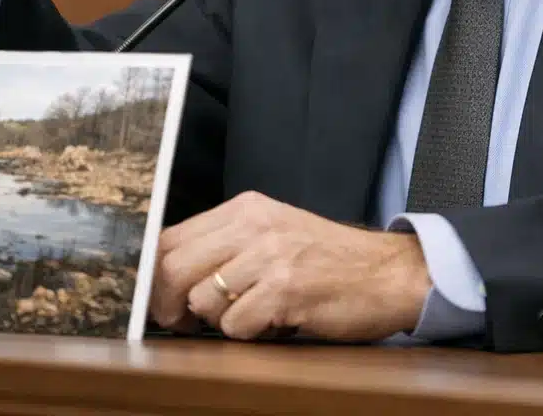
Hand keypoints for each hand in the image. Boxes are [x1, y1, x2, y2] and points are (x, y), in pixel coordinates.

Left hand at [150, 191, 430, 341]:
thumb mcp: (271, 234)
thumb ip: (225, 246)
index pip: (171, 238)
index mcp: (244, 208)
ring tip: (252, 314)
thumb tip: (169, 278)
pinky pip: (236, 326)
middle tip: (184, 325)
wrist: (387, 272)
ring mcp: (269, 255)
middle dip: (170, 306)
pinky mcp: (286, 288)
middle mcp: (253, 225)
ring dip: (220, 321)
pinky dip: (250, 334)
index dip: (155, 277)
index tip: (159, 303)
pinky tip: (275, 322)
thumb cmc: (326, 259)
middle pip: (174, 268)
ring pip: (203, 301)